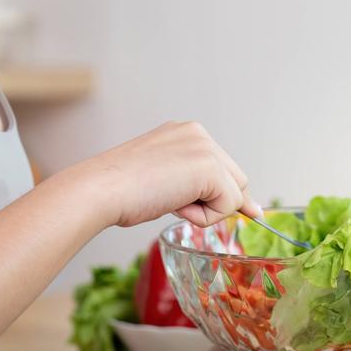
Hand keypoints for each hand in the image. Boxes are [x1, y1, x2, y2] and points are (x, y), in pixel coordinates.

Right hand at [82, 121, 259, 227]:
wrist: (100, 190)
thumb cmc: (122, 192)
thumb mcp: (166, 181)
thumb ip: (198, 185)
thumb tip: (249, 208)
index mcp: (186, 133)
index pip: (224, 168)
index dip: (221, 193)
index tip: (212, 206)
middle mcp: (199, 134)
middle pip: (237, 180)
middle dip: (218, 201)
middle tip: (175, 202)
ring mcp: (206, 148)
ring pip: (235, 195)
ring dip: (207, 210)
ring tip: (169, 200)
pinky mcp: (210, 167)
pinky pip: (228, 206)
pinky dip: (204, 217)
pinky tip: (174, 205)